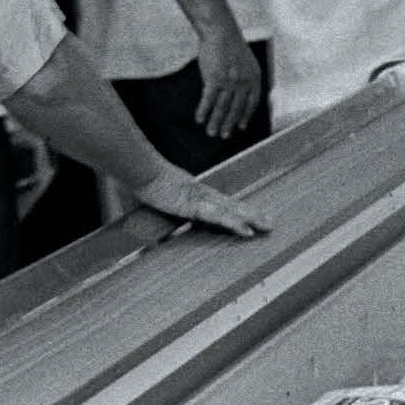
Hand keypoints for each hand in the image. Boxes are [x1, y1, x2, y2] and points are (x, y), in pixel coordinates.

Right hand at [129, 161, 264, 237]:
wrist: (137, 169)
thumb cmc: (139, 182)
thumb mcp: (147, 206)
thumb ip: (149, 220)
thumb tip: (145, 235)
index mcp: (189, 193)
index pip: (216, 203)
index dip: (232, 210)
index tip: (246, 216)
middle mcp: (199, 194)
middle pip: (230, 205)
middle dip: (249, 214)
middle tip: (267, 222)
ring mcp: (199, 198)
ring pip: (230, 210)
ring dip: (250, 219)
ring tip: (266, 226)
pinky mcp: (195, 205)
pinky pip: (219, 217)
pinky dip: (233, 224)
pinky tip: (247, 232)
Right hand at [195, 23, 261, 138]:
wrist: (221, 32)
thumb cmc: (231, 46)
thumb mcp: (247, 63)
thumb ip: (246, 78)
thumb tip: (241, 93)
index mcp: (254, 79)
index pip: (251, 104)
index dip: (245, 116)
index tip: (241, 126)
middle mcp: (244, 83)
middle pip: (235, 109)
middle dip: (229, 124)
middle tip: (223, 136)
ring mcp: (229, 82)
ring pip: (222, 107)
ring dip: (216, 122)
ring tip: (211, 133)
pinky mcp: (214, 79)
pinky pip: (209, 99)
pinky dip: (204, 111)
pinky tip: (199, 119)